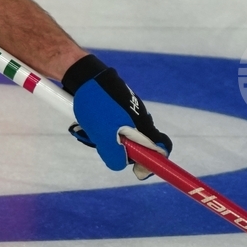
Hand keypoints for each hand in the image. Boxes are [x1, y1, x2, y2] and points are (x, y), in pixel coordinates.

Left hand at [62, 54, 171, 178]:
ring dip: (104, 139)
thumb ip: (115, 152)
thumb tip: (121, 164)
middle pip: (138, 147)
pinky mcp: (115, 109)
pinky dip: (99, 129)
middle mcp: (139, 120)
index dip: (155, 163)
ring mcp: (127, 114)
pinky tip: (86, 121)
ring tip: (89, 128)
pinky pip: (110, 127)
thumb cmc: (97, 103)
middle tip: (100, 141)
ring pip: (121, 138)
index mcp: (143, 125)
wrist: (84, 75)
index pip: (162, 148)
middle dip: (119, 150)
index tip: (138, 171)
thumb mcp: (104, 133)